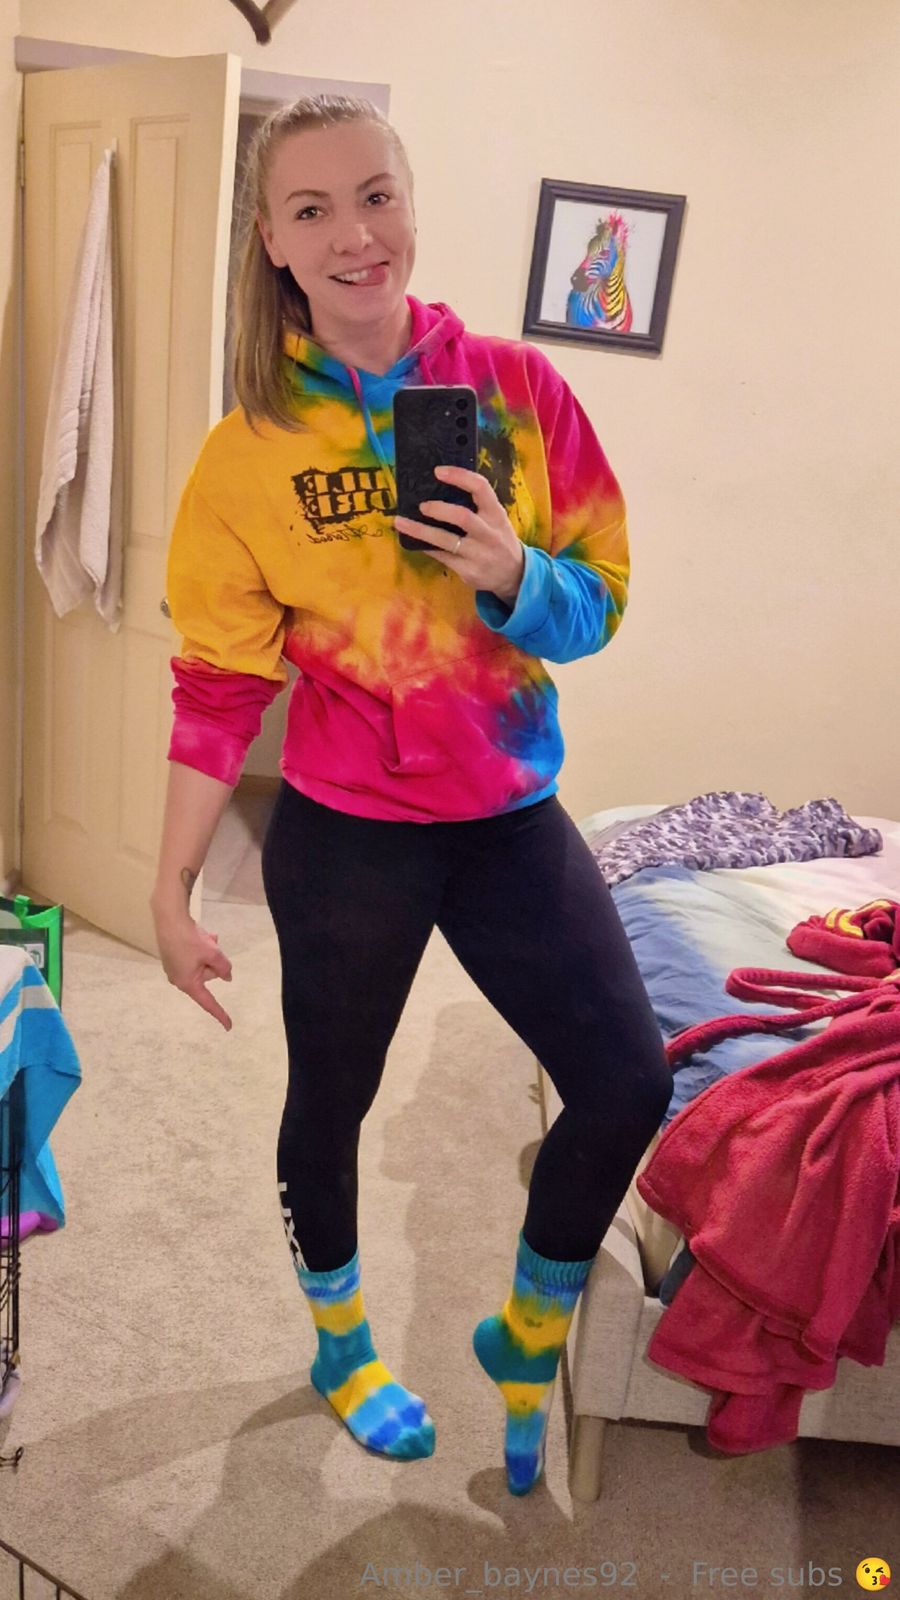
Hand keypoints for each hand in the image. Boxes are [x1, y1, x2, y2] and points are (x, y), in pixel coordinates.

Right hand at [153, 909, 232, 1030]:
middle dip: (213, 962)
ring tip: (206, 938)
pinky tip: (200, 936)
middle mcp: (178, 979)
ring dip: (208, 952)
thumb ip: (224, 968)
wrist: (169, 918)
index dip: (220, 1014)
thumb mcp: (213, 954)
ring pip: (201, 964)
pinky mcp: (172, 957)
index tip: (229, 1026)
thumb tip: (227, 976)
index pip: (208, 1002)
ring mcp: (173, 968)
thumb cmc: (190, 939)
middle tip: (212, 946)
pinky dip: (200, 948)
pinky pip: (193, 957)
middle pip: (207, 976)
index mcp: (188, 983)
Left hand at [394, 466, 525, 603]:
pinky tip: (413, 540)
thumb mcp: (496, 520)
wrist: (514, 575)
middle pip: (462, 517)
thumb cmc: (498, 539)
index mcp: (496, 514)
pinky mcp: (468, 571)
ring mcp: (478, 554)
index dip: (459, 476)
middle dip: (439, 509)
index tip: (438, 471)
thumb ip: (477, 506)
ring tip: (400, 522)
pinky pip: (441, 556)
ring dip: (420, 530)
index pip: (481, 488)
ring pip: (446, 541)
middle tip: (421, 505)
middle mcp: (489, 534)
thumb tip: (440, 488)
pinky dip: (425, 546)